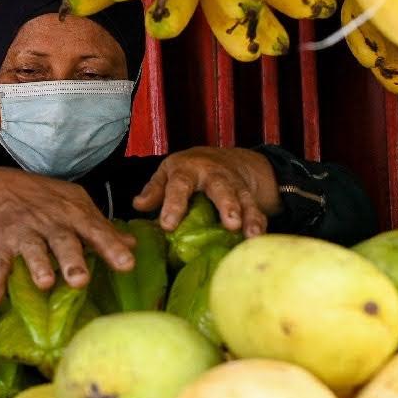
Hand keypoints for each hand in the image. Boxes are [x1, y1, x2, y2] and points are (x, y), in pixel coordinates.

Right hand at [0, 168, 135, 306]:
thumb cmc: (45, 199)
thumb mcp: (76, 205)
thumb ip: (101, 227)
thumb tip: (132, 245)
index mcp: (72, 214)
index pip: (95, 230)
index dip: (111, 247)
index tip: (128, 264)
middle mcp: (50, 222)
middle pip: (62, 241)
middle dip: (72, 260)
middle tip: (81, 280)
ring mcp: (24, 232)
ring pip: (31, 250)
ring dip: (37, 266)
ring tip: (45, 283)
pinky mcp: (1, 243)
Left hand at [132, 147, 279, 237]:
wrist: (225, 158)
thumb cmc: (189, 171)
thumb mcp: (168, 174)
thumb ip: (155, 190)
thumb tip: (138, 205)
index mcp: (188, 170)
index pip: (180, 185)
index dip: (174, 205)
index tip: (168, 225)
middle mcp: (214, 174)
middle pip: (221, 188)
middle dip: (227, 205)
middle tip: (231, 224)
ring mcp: (234, 185)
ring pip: (244, 199)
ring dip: (250, 217)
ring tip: (251, 235)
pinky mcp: (249, 197)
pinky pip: (257, 210)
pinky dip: (259, 224)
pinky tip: (259, 239)